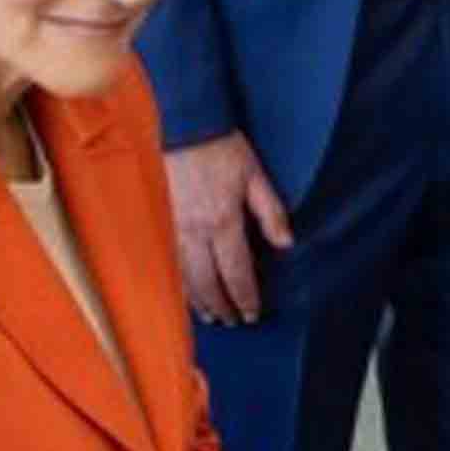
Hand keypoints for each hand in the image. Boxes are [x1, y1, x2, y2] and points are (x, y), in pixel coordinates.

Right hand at [165, 132, 293, 324]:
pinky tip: (188, 292)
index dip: (245, 297)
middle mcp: (196, 232)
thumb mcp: (256, 176)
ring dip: (199, 301)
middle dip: (222, 307)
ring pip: (186, 277)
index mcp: (223, 222)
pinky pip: (173, 262)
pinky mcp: (164, 221)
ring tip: (212, 317)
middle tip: (234, 322)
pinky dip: (182, 283)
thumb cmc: (222, 149)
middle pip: (208, 283)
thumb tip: (285, 244)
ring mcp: (176, 228)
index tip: (253, 314)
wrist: (184, 128)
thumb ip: (271, 213)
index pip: (236, 272)